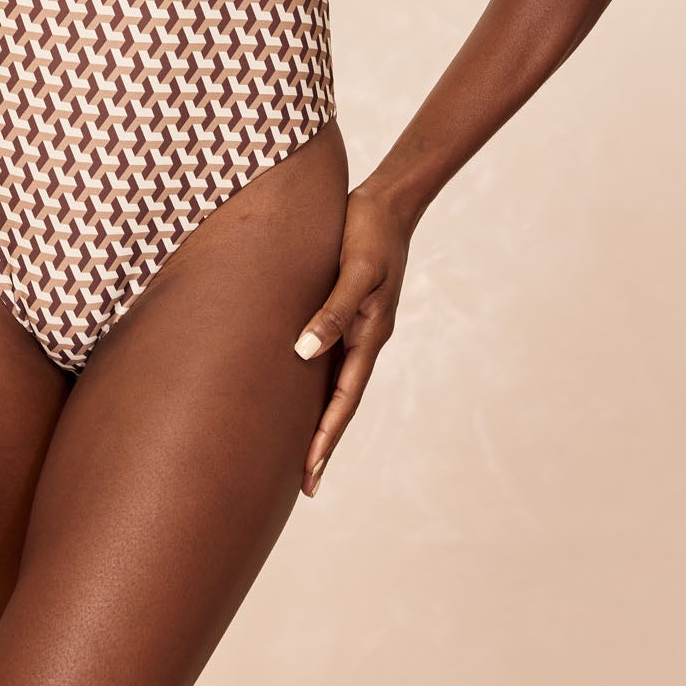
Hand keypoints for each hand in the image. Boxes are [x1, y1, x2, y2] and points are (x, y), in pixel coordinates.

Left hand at [292, 180, 412, 497]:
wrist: (386, 201)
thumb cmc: (369, 232)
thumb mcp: (355, 271)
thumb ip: (332, 312)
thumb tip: (303, 354)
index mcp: (368, 335)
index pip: (344, 399)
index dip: (326, 437)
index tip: (308, 472)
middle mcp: (363, 337)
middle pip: (341, 401)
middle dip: (323, 441)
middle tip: (304, 484)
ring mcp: (356, 325)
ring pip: (335, 382)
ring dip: (321, 416)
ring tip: (301, 449)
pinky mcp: (346, 308)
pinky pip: (330, 355)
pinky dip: (317, 380)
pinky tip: (299, 386)